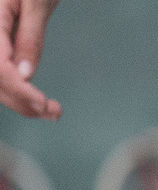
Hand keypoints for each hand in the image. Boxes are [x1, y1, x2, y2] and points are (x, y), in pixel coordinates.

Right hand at [0, 0, 58, 120]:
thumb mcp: (36, 4)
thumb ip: (30, 37)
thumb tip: (26, 74)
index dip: (17, 87)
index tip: (41, 102)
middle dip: (22, 101)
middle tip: (54, 111)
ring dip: (23, 104)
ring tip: (53, 112)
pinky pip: (2, 79)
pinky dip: (20, 96)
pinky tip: (40, 105)